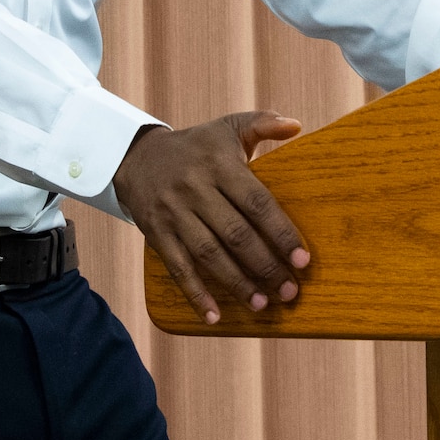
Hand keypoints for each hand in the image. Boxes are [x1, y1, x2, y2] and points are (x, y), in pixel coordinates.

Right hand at [112, 112, 309, 323]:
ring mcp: (173, 213)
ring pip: (208, 254)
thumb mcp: (228, 128)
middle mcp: (196, 190)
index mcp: (219, 165)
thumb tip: (297, 126)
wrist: (136, 156)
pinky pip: (177, 267)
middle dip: (265, 266)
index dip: (281, 233)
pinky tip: (214, 316)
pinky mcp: (156, 233)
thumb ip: (263, 123)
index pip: (256, 203)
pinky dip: (195, 293)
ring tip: (262, 304)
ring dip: (236, 283)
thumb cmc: (197, 146)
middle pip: (235, 234)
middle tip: (290, 291)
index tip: (303, 260)